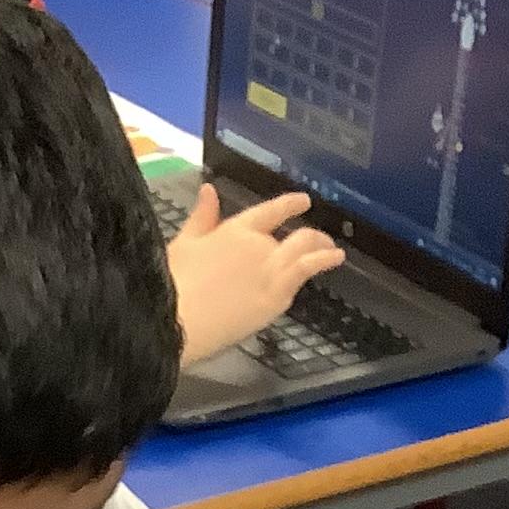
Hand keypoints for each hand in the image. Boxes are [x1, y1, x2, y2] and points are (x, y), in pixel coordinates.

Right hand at [167, 186, 345, 363]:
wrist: (176, 318)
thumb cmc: (173, 283)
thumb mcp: (184, 243)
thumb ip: (202, 217)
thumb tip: (209, 190)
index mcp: (234, 230)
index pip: (269, 211)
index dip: (289, 204)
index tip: (303, 201)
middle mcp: (257, 245)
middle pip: (294, 234)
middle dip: (310, 234)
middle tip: (319, 237)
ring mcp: (270, 269)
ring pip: (306, 250)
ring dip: (322, 247)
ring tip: (333, 251)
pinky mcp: (276, 295)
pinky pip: (306, 271)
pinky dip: (324, 262)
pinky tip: (335, 260)